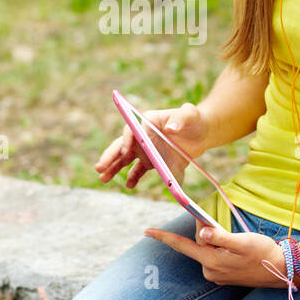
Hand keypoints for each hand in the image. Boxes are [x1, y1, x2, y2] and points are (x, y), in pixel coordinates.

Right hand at [95, 102, 210, 188]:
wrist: (201, 133)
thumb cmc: (194, 119)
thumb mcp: (190, 115)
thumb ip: (181, 118)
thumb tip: (171, 127)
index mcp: (147, 121)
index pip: (132, 129)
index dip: (127, 139)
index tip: (126, 151)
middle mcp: (142, 135)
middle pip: (122, 146)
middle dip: (110, 156)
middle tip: (99, 167)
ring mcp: (145, 149)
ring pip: (125, 159)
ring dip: (113, 168)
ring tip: (103, 178)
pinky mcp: (152, 161)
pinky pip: (139, 170)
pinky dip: (134, 178)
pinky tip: (130, 185)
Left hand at [144, 222, 287, 287]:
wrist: (281, 270)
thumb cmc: (262, 253)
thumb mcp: (242, 241)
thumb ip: (220, 237)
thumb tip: (202, 232)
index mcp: (211, 262)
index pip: (182, 246)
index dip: (163, 237)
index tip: (146, 231)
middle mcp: (210, 271)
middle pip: (199, 244)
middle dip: (209, 233)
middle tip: (230, 233)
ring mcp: (217, 275)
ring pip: (208, 250)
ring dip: (218, 243)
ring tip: (239, 245)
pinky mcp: (224, 276)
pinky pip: (216, 257)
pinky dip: (223, 250)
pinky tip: (239, 252)